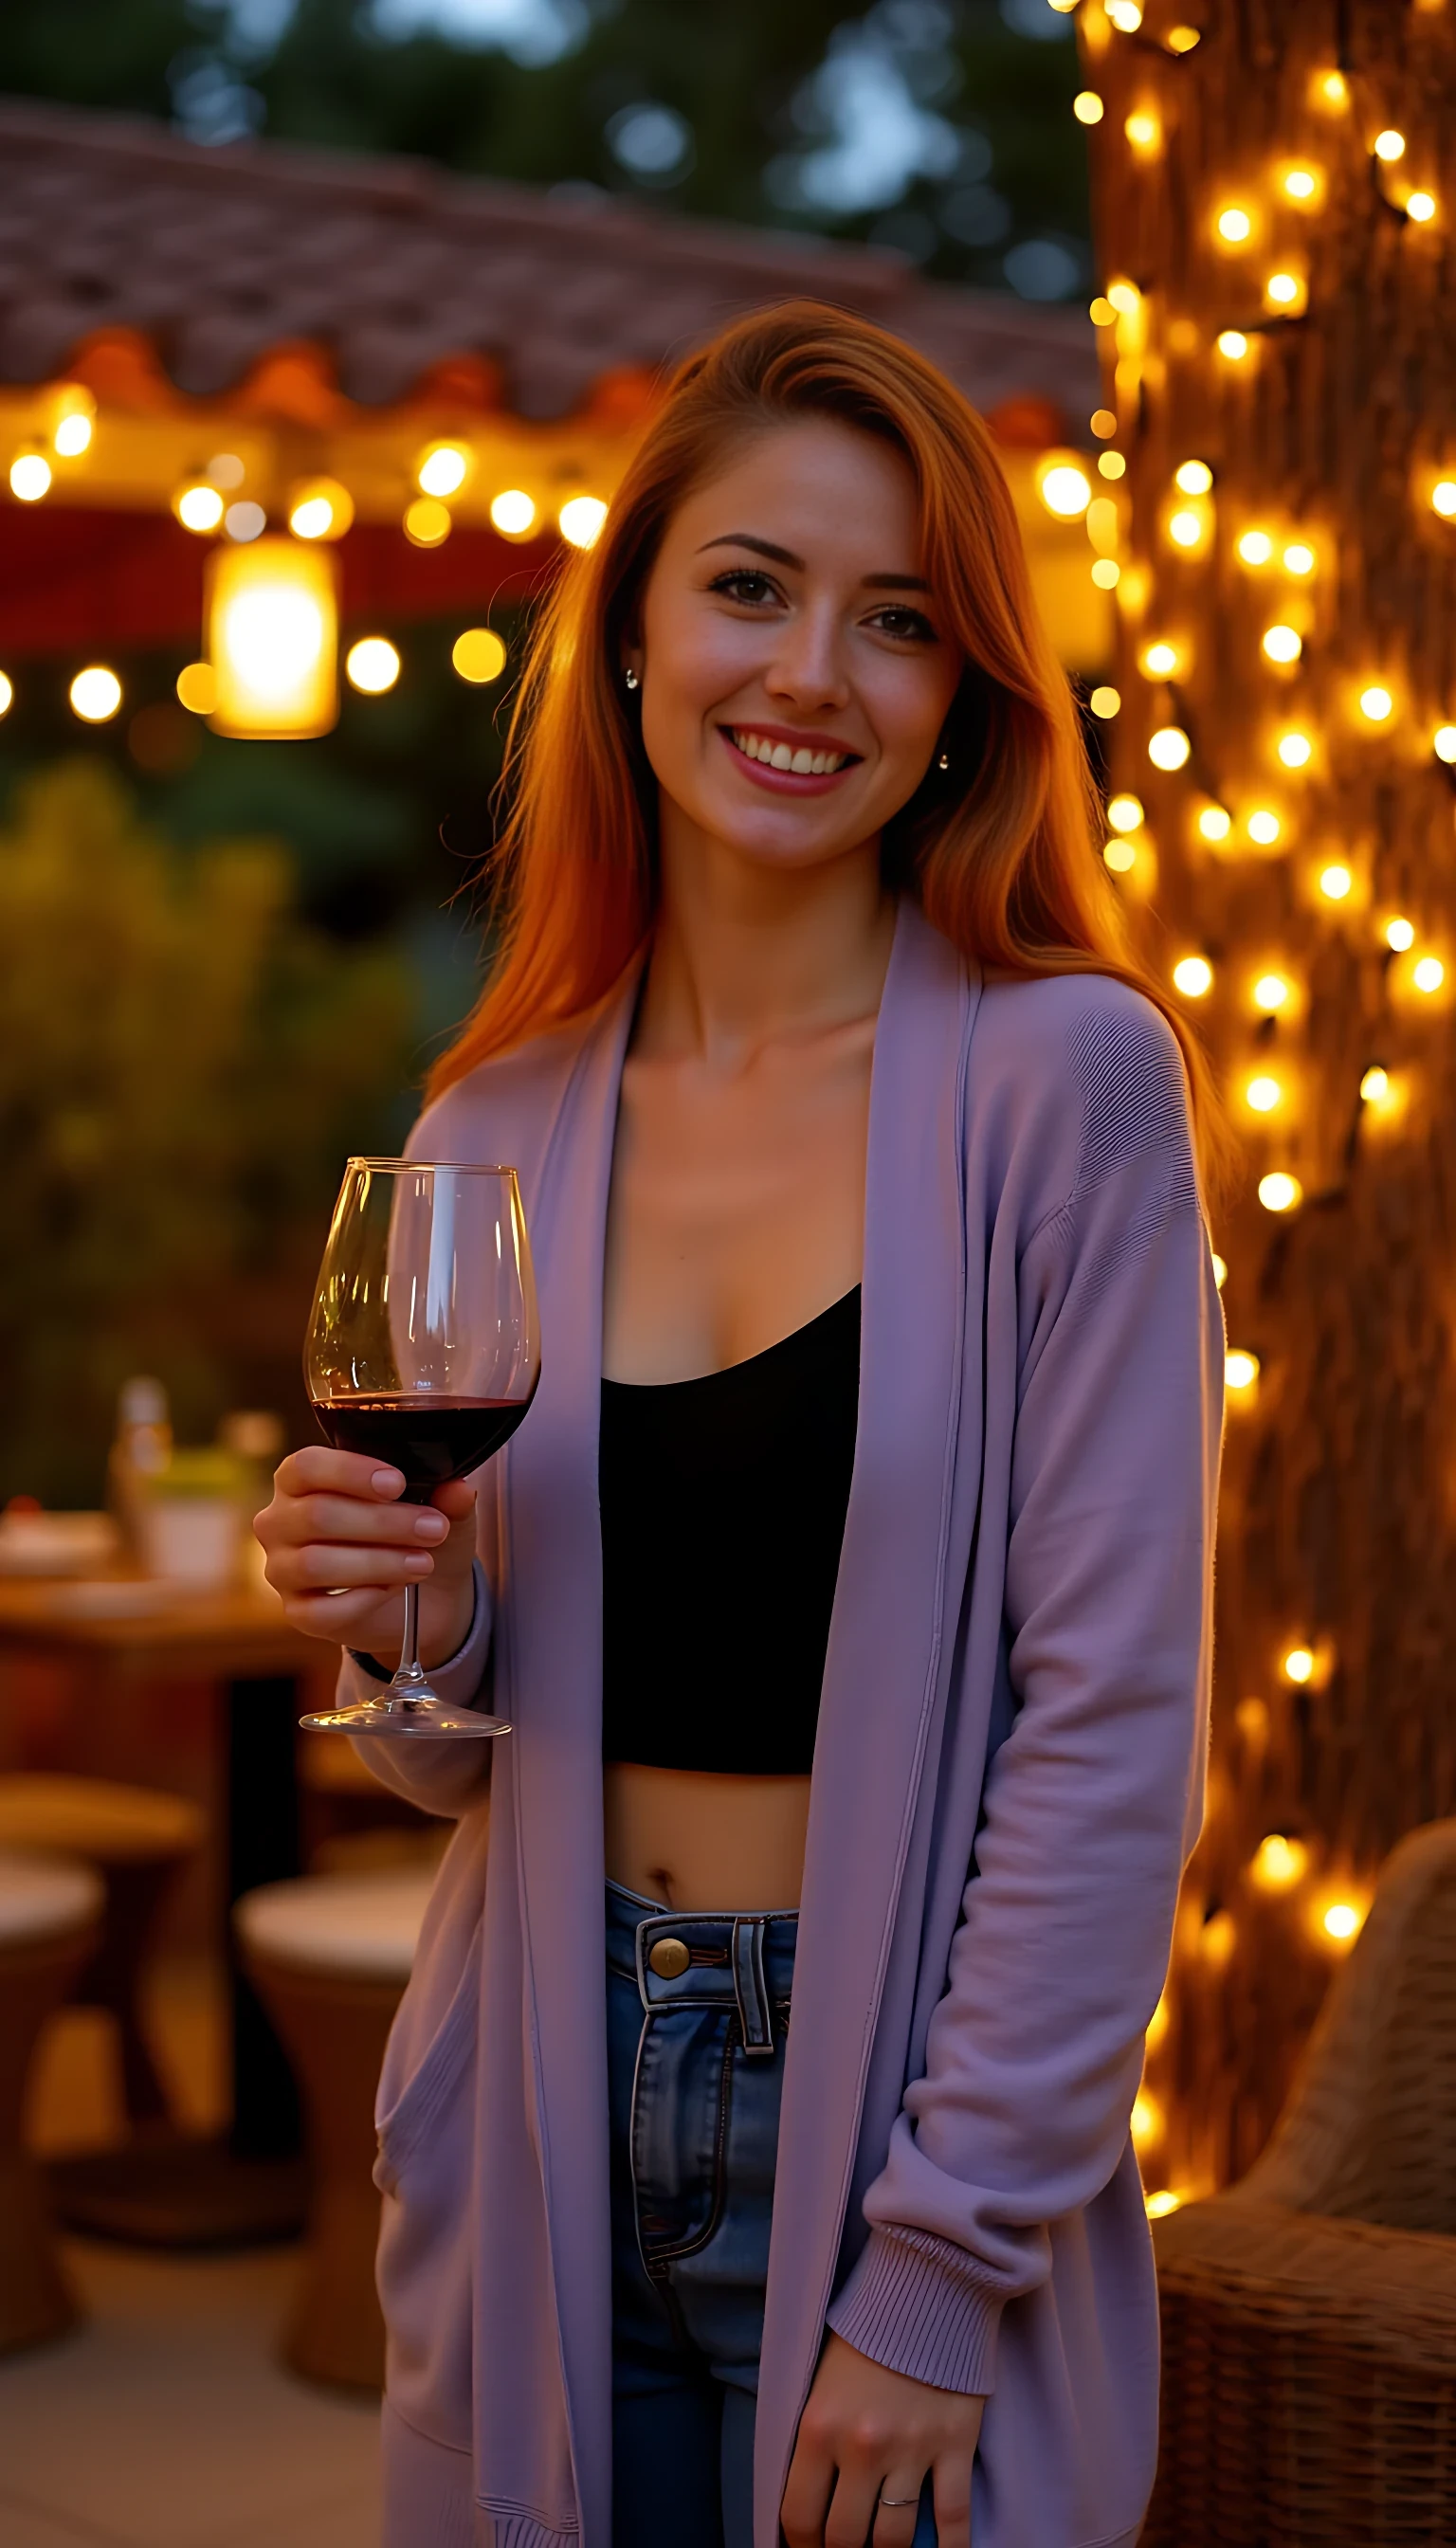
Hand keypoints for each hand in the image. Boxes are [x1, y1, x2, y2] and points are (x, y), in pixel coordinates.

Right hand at [254, 1448, 477, 1668]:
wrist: (425, 1596)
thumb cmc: (415, 1535)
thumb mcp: (442, 1510)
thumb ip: (448, 1497)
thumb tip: (458, 1490)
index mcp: (300, 1480)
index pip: (306, 1467)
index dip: (349, 1472)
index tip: (397, 1483)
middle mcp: (280, 1522)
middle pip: (317, 1515)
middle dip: (383, 1522)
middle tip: (433, 1529)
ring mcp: (283, 1569)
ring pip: (316, 1563)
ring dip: (378, 1561)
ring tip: (423, 1562)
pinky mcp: (298, 1613)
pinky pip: (323, 1609)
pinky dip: (366, 1598)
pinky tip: (394, 1588)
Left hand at [781, 2332, 982, 2547]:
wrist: (926, 2288)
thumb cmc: (866, 2334)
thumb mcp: (819, 2381)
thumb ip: (813, 2439)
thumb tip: (808, 2498)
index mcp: (819, 2428)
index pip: (800, 2517)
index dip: (801, 2547)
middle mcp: (863, 2447)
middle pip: (846, 2538)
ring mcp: (912, 2450)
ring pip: (895, 2540)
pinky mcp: (955, 2447)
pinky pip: (954, 2519)